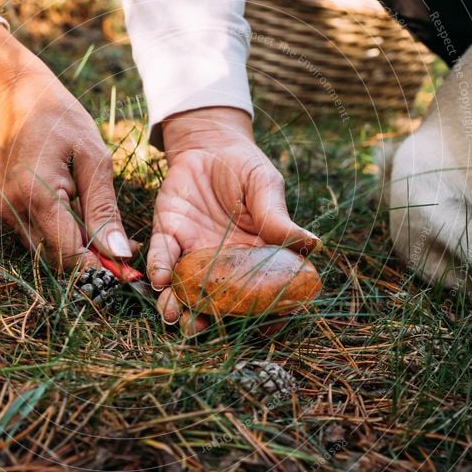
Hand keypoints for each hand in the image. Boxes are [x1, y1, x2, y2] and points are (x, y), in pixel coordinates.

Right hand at [0, 24, 131, 270]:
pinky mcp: (4, 213)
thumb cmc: (61, 121)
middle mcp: (13, 211)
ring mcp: (4, 214)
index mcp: (37, 196)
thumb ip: (104, 209)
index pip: (70, 255)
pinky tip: (84, 221)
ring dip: (79, 250)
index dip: (100, 268)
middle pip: (58, 260)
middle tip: (126, 247)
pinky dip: (63, 237)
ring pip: (47, 253)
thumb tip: (118, 253)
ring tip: (109, 231)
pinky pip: (37, 238)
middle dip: (93, 261)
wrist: (15, 98)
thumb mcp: (95, 159)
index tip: (128, 269)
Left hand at [149, 107, 319, 333]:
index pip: (260, 293)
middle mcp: (222, 264)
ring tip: (174, 315)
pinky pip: (162, 257)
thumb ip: (278, 218)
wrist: (209, 143)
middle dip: (206, 320)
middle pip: (216, 301)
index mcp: (254, 257)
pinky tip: (159, 278)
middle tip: (201, 328)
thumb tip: (311, 244)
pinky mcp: (168, 234)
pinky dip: (159, 269)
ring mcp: (193, 252)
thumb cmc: (245, 168)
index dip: (263, 314)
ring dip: (177, 306)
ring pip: (184, 289)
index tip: (263, 328)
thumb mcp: (266, 188)